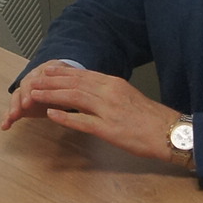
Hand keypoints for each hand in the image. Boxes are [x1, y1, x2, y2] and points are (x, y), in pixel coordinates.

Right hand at [0, 60, 72, 129]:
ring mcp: (28, 91)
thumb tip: (76, 95)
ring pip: (18, 96)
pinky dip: (9, 117)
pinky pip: (16, 108)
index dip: (34, 88)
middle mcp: (35, 78)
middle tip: (23, 107)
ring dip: (13, 107)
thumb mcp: (78, 84)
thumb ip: (76, 90)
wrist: (71, 83)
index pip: (38, 77)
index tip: (31, 99)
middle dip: (23, 97)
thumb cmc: (74, 84)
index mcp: (48, 71)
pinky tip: (4, 126)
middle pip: (25, 85)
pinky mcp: (25, 103)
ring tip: (11, 118)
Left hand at [5, 64, 178, 161]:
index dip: (63, 73)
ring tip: (35, 94)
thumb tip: (93, 93)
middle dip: (51, 81)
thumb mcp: (129, 97)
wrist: (168, 132)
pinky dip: (64, 117)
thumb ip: (110, 93)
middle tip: (34, 80)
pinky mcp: (108, 128)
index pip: (83, 75)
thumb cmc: (151, 118)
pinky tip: (51, 115)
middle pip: (74, 83)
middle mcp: (109, 92)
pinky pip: (82, 121)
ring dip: (52, 95)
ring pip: (74, 98)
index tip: (48, 70)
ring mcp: (108, 110)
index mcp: (114, 83)